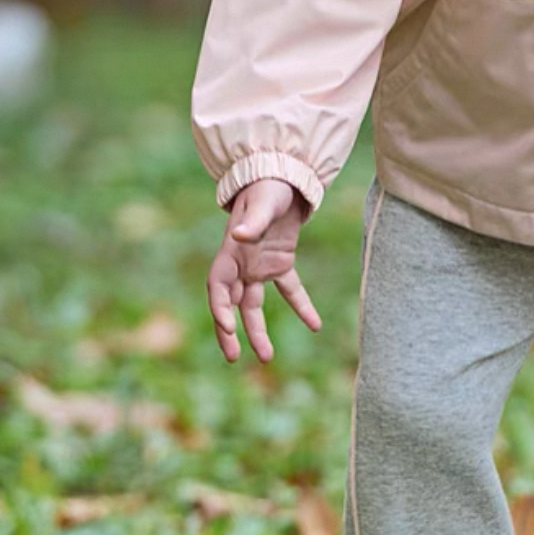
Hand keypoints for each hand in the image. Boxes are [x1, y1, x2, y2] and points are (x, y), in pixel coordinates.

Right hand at [206, 178, 319, 362]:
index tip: (228, 326)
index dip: (219, 308)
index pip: (218, 287)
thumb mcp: (262, 203)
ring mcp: (259, 266)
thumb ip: (253, 221)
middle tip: (232, 355)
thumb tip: (239, 236)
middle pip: (230, 304)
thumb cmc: (267, 188)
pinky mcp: (280, 264)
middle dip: (228, 331)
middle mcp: (240, 264)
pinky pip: (290, 290)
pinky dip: (301, 306)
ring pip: (254, 305)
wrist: (284, 178)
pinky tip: (315, 325)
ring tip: (266, 357)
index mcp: (229, 252)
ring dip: (257, 330)